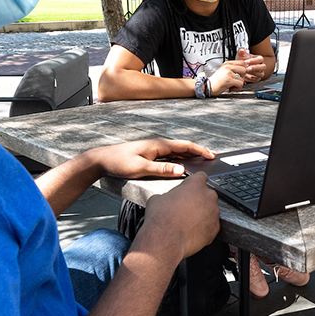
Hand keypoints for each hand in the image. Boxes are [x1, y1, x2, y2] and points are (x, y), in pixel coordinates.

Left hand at [88, 139, 213, 178]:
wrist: (102, 160)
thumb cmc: (118, 163)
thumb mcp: (141, 168)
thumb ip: (161, 169)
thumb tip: (181, 171)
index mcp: (158, 145)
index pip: (184, 146)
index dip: (199, 150)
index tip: (211, 155)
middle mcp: (158, 145)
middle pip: (183, 147)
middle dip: (198, 151)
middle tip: (212, 157)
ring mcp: (154, 149)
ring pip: (177, 151)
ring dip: (190, 154)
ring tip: (202, 160)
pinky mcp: (150, 154)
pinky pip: (170, 155)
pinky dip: (180, 158)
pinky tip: (183, 163)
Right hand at [139, 173, 219, 260]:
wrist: (165, 240)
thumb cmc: (161, 218)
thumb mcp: (157, 198)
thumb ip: (168, 195)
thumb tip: (166, 199)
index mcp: (195, 184)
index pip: (201, 177)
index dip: (194, 183)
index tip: (191, 189)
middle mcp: (208, 195)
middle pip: (207, 194)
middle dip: (199, 200)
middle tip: (186, 209)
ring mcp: (214, 212)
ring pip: (210, 210)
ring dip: (202, 214)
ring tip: (188, 222)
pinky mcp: (215, 228)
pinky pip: (211, 225)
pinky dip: (205, 228)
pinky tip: (192, 231)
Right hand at [209, 61, 249, 93]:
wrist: (208, 87)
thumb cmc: (216, 81)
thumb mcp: (224, 71)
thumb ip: (234, 69)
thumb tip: (246, 67)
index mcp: (227, 63)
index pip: (242, 62)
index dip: (244, 69)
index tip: (241, 74)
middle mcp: (227, 67)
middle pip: (244, 69)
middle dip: (242, 77)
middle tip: (236, 80)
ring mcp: (228, 73)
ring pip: (242, 78)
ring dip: (239, 84)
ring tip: (232, 85)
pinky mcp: (228, 80)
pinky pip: (240, 84)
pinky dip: (237, 88)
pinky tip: (231, 88)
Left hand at [235, 48, 268, 81]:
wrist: (240, 68)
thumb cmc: (243, 61)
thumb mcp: (241, 55)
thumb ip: (241, 52)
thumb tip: (242, 50)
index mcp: (259, 59)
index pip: (260, 59)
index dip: (254, 60)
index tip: (246, 61)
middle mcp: (261, 66)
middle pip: (263, 67)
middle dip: (255, 68)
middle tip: (247, 68)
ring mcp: (260, 73)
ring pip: (260, 74)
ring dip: (253, 73)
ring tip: (245, 72)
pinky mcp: (257, 79)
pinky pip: (256, 79)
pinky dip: (250, 78)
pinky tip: (245, 76)